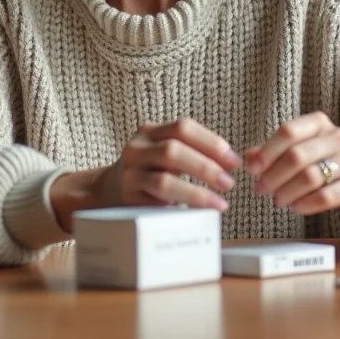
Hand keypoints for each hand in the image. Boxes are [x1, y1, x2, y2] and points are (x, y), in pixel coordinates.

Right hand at [50, 117, 240, 230]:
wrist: (106, 192)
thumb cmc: (148, 173)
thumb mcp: (163, 154)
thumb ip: (190, 152)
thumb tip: (231, 164)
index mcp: (150, 131)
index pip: (183, 127)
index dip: (211, 142)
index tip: (234, 161)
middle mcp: (137, 147)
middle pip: (174, 149)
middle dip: (206, 166)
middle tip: (230, 182)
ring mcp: (129, 172)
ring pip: (165, 178)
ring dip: (197, 191)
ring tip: (220, 203)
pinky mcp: (127, 196)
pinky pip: (157, 201)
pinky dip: (183, 205)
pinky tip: (200, 211)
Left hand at [245, 112, 339, 219]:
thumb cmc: (327, 161)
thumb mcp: (302, 149)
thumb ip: (274, 151)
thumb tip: (248, 158)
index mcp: (319, 123)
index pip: (288, 132)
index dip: (267, 152)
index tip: (252, 169)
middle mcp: (336, 137)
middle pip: (297, 155)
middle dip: (273, 175)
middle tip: (261, 189)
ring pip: (310, 177)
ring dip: (287, 191)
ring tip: (277, 200)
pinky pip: (326, 196)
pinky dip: (306, 204)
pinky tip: (295, 207)